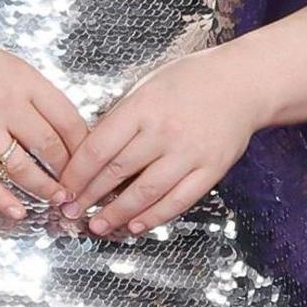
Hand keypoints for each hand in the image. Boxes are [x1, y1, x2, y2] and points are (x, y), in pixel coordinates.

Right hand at [0, 23, 90, 219]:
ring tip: (58, 200)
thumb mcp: (9, 66)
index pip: (68, 119)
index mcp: (24, 79)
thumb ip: (36, 95)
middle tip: (80, 189)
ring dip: (44, 189)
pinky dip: (2, 200)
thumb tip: (68, 129)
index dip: (85, 146)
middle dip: (70, 173)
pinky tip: (18, 212)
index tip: (93, 162)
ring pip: (21, 167)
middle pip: (49, 146)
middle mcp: (4, 102)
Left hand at [57, 47, 267, 237]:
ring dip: (118, 214)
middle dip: (89, 196)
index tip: (63, 187)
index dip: (77, 172)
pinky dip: (155, 216)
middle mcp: (165, 130)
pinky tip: (136, 225)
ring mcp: (190, 152)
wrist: (242, 83)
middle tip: (71, 212)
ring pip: (146, 192)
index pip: (99, 146)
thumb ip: (121, 118)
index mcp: (143, 106)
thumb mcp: (147, 87)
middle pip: (117, 171)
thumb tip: (90, 153)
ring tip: (98, 226)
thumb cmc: (190, 81)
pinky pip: (178, 200)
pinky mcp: (211, 169)